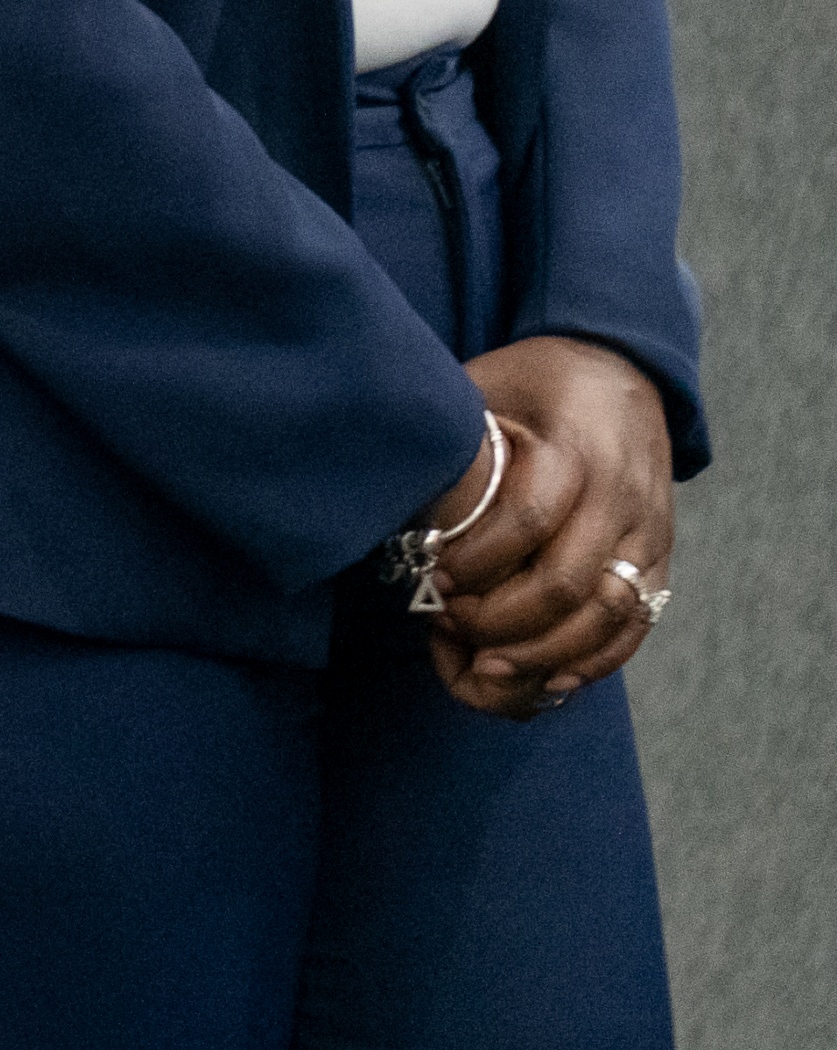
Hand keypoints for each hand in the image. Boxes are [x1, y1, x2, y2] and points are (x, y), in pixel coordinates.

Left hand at [420, 336, 679, 718]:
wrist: (619, 371)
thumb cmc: (531, 384)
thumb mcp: (483, 386)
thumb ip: (449, 438)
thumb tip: (388, 489)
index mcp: (575, 448)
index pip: (529, 517)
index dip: (476, 558)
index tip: (434, 577)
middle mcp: (621, 495)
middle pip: (567, 581)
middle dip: (502, 619)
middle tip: (451, 625)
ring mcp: (648, 533)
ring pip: (609, 615)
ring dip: (546, 652)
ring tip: (488, 664)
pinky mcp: (661, 559)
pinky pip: (637, 624)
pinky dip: (594, 660)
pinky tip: (548, 678)